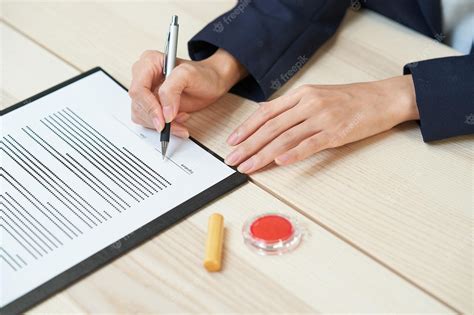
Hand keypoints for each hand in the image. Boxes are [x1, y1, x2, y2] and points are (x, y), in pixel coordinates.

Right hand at [129, 48, 246, 136]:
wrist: (211, 83)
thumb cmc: (202, 74)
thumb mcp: (188, 74)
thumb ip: (172, 90)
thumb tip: (164, 112)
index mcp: (148, 62)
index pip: (138, 89)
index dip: (149, 107)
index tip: (163, 120)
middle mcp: (144, 77)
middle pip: (138, 104)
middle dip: (156, 118)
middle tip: (173, 124)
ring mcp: (147, 92)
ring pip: (142, 115)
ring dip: (161, 123)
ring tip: (181, 118)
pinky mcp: (152, 105)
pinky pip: (149, 121)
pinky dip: (165, 126)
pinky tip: (178, 120)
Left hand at [225, 75, 418, 172]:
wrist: (383, 98)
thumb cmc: (350, 98)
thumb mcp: (317, 94)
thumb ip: (292, 106)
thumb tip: (266, 115)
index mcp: (301, 94)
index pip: (266, 112)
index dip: (246, 127)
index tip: (232, 141)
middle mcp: (308, 104)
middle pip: (270, 127)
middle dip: (248, 145)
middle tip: (232, 160)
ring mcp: (322, 118)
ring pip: (285, 137)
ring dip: (263, 154)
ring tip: (248, 166)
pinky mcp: (336, 132)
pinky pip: (310, 144)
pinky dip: (293, 154)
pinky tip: (279, 162)